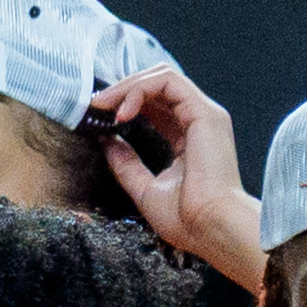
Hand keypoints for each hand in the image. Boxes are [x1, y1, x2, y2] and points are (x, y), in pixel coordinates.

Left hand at [92, 67, 263, 293]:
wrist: (211, 229)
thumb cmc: (188, 220)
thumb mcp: (144, 188)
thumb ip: (126, 164)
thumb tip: (106, 141)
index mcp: (189, 140)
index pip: (157, 106)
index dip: (126, 103)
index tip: (98, 116)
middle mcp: (199, 122)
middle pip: (158, 87)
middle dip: (123, 90)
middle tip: (96, 106)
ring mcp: (204, 115)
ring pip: (162, 78)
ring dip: (127, 87)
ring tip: (104, 105)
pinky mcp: (205, 113)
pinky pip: (168, 83)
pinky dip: (140, 90)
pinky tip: (122, 111)